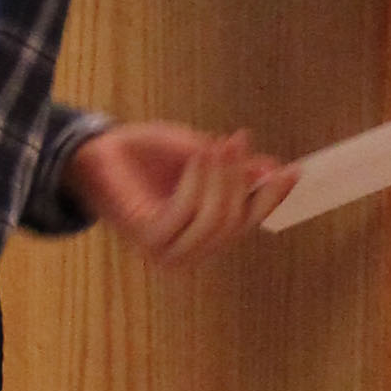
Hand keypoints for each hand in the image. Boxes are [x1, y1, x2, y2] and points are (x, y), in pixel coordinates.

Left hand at [67, 121, 287, 268]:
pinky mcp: (147, 239)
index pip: (250, 220)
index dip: (273, 197)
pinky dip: (197, 182)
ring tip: (218, 144)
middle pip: (235, 223)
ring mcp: (168, 251)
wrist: (96, 151)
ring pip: (215, 221)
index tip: (294, 169)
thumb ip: (231, 169)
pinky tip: (199, 154)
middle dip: (242, 179)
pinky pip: (185, 213)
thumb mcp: (198, 155)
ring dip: (221, 179)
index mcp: (207, 234)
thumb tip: (270, 169)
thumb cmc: (146, 154)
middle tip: (239, 140)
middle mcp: (191, 251)